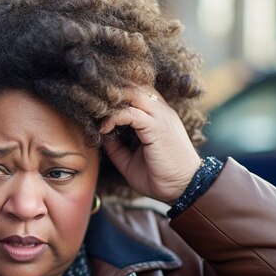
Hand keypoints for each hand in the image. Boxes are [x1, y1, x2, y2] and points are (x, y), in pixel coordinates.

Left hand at [100, 87, 200, 203]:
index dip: (115, 95)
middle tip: (91, 107)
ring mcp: (160, 117)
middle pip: (133, 86)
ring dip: (111, 102)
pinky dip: (114, 117)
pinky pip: (131, 112)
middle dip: (110, 93)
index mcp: (157, 115)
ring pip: (132, 93)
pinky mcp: (157, 127)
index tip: (95, 108)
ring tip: (97, 115)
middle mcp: (160, 111)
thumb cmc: (159, 176)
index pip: (135, 91)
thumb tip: (99, 134)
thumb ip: (115, 145)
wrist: (183, 189)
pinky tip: (104, 129)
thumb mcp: (129, 159)